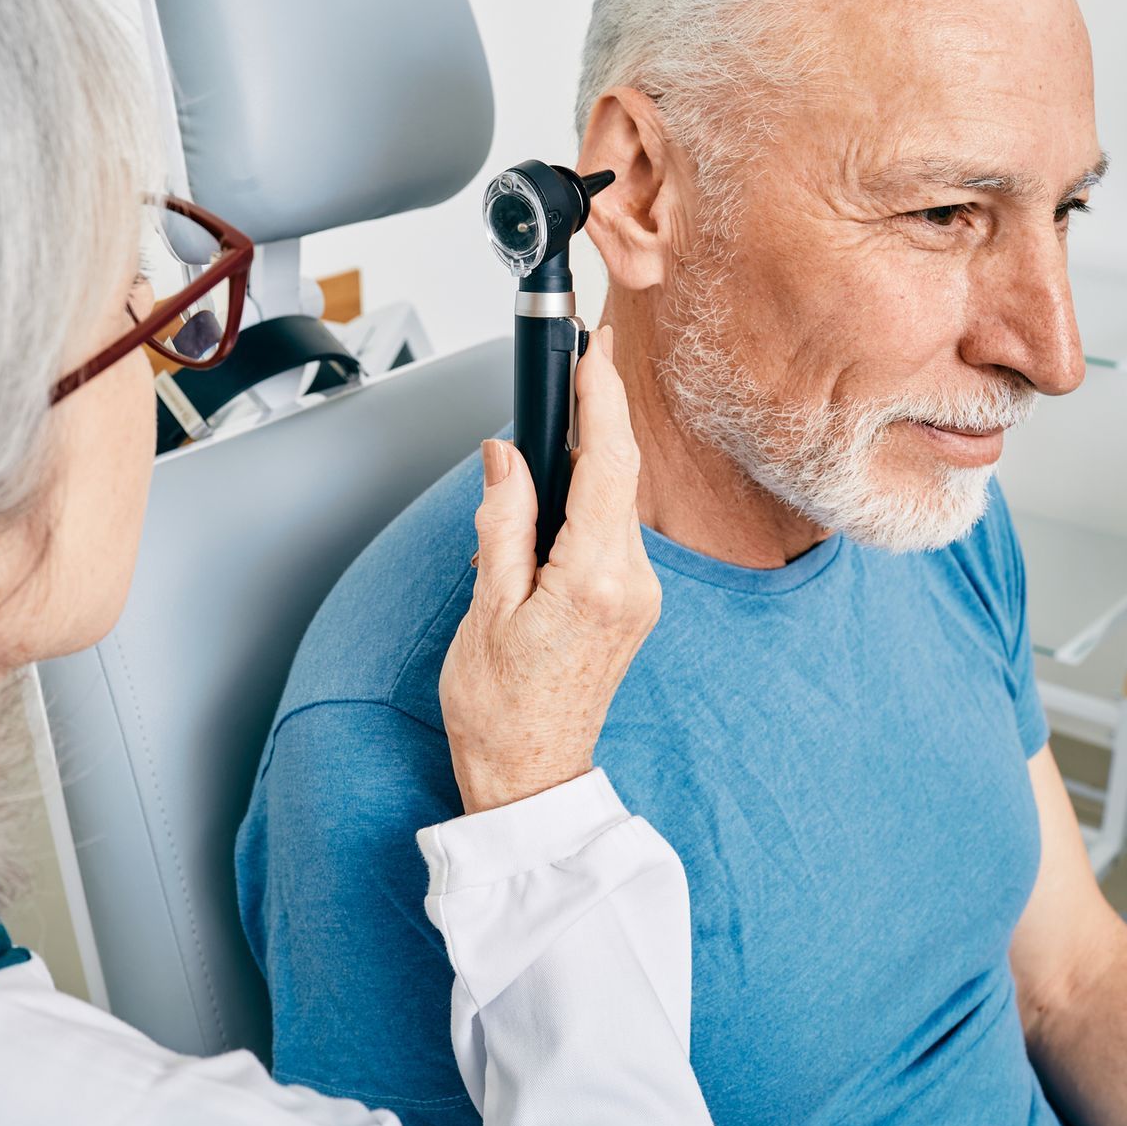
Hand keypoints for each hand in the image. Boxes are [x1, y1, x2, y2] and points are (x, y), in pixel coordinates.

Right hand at [438, 325, 660, 814]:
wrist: (530, 775)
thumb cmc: (500, 708)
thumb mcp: (486, 607)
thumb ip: (503, 522)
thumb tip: (508, 458)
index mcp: (595, 580)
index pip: (608, 465)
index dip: (603, 399)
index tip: (595, 350)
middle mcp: (632, 584)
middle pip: (618, 475)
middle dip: (595, 417)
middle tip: (575, 363)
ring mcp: (640, 596)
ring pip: (616, 501)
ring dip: (588, 461)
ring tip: (549, 436)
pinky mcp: (634, 604)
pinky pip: (613, 531)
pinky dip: (588, 500)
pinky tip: (557, 499)